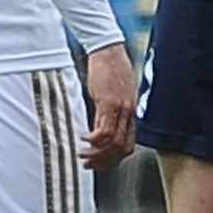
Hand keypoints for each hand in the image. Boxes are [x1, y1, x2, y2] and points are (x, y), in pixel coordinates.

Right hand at [81, 43, 137, 169]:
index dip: (115, 158)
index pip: (128, 143)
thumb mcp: (115, 91)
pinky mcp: (109, 102)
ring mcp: (120, 108)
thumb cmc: (110, 67)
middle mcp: (128, 112)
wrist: (109, 49)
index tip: (100, 163)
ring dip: (96, 153)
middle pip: (121, 147)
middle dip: (104, 161)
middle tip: (88, 164)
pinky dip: (93, 139)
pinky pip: (104, 129)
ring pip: (112, 142)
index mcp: (130, 111)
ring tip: (82, 154)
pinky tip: (83, 137)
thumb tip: (102, 120)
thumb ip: (112, 107)